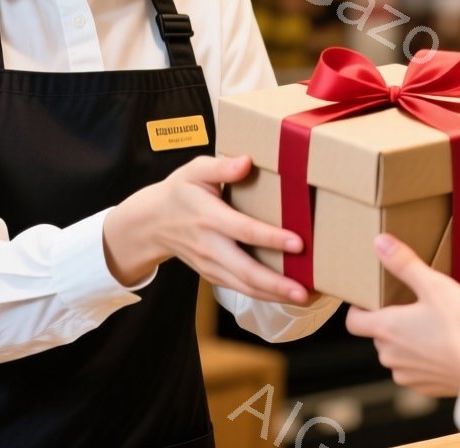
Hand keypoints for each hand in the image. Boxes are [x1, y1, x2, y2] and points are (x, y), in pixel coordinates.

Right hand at [104, 154, 309, 304]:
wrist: (152, 223)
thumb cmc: (180, 192)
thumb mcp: (194, 170)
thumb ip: (221, 166)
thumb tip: (246, 162)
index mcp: (209, 217)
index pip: (243, 230)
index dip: (271, 238)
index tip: (298, 242)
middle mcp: (210, 246)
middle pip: (245, 270)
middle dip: (276, 284)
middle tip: (304, 291)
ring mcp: (211, 265)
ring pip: (245, 286)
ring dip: (275, 295)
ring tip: (306, 298)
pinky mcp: (214, 276)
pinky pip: (242, 289)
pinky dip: (266, 295)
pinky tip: (288, 296)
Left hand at [344, 234, 459, 396]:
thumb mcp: (435, 286)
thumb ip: (405, 264)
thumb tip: (380, 242)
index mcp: (386, 328)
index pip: (353, 321)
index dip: (359, 309)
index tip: (374, 300)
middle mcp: (389, 355)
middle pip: (378, 335)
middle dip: (392, 321)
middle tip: (415, 307)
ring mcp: (406, 374)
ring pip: (397, 354)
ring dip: (409, 342)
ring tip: (434, 327)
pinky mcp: (424, 388)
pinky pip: (416, 370)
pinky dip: (425, 359)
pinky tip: (445, 348)